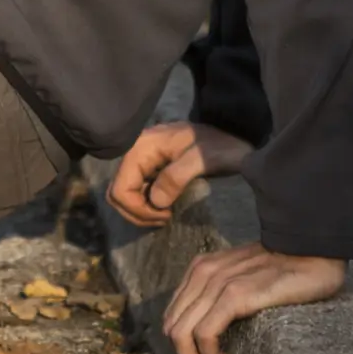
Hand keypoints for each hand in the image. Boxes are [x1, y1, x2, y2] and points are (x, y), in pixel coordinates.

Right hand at [106, 121, 251, 228]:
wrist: (235, 135)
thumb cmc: (220, 146)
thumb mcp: (201, 160)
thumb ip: (175, 178)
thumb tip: (155, 202)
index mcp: (141, 149)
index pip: (121, 189)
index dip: (137, 209)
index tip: (166, 215)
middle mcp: (135, 154)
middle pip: (118, 193)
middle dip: (137, 212)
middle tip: (165, 218)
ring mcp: (142, 161)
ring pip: (126, 194)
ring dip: (141, 210)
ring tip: (167, 214)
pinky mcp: (151, 168)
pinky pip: (138, 191)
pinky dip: (147, 204)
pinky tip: (167, 207)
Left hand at [161, 243, 343, 353]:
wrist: (313, 249)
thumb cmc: (285, 269)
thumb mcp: (242, 276)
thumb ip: (221, 292)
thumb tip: (207, 326)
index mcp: (200, 269)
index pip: (172, 315)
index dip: (181, 344)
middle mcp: (202, 273)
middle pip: (171, 327)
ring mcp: (217, 283)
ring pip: (181, 334)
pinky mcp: (235, 295)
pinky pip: (205, 334)